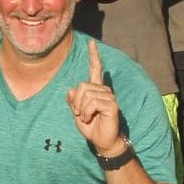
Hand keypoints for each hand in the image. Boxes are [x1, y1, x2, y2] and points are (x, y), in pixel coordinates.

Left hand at [65, 40, 125, 154]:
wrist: (102, 141)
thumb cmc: (91, 127)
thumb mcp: (77, 113)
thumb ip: (73, 101)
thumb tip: (71, 89)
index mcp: (95, 90)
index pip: (95, 69)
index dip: (93, 56)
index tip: (91, 42)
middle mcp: (104, 90)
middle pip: (82, 85)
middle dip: (76, 102)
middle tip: (80, 114)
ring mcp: (109, 97)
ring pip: (86, 94)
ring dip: (82, 109)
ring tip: (86, 118)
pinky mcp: (112, 104)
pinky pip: (92, 102)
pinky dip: (87, 112)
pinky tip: (90, 119)